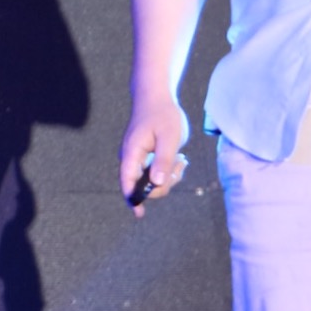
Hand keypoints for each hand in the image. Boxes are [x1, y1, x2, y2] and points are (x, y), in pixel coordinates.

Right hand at [118, 95, 188, 209]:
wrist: (155, 97)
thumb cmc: (162, 114)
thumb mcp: (169, 137)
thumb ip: (163, 160)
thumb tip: (158, 183)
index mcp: (132, 153)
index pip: (128, 181)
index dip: (133, 199)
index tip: (140, 214)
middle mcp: (131, 158)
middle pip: (144, 185)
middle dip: (165, 183)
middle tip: (181, 164)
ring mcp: (137, 158)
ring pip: (152, 180)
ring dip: (169, 176)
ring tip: (182, 159)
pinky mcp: (144, 157)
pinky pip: (155, 172)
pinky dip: (168, 170)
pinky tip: (178, 158)